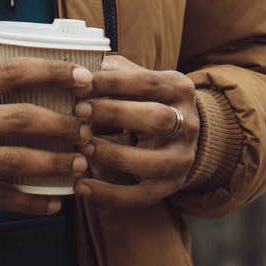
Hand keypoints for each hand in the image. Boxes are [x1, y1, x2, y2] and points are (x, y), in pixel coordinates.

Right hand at [0, 58, 91, 216]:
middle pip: (19, 118)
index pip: (12, 72)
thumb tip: (42, 81)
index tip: (84, 77)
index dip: (52, 73)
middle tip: (89, 128)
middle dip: (61, 124)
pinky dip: (29, 201)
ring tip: (80, 164)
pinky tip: (53, 203)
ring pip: (13, 159)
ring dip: (53, 163)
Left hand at [74, 53, 200, 206]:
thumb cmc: (143, 101)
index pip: (147, 82)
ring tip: (82, 148)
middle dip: (116, 114)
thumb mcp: (136, 82)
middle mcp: (188, 123)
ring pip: (153, 162)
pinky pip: (142, 196)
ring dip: (114, 155)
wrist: (178, 135)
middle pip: (158, 118)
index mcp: (180, 89)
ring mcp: (183, 157)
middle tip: (78, 112)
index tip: (79, 85)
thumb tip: (77, 69)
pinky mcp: (171, 186)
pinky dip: (110, 194)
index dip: (112, 83)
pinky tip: (81, 186)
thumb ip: (113, 73)